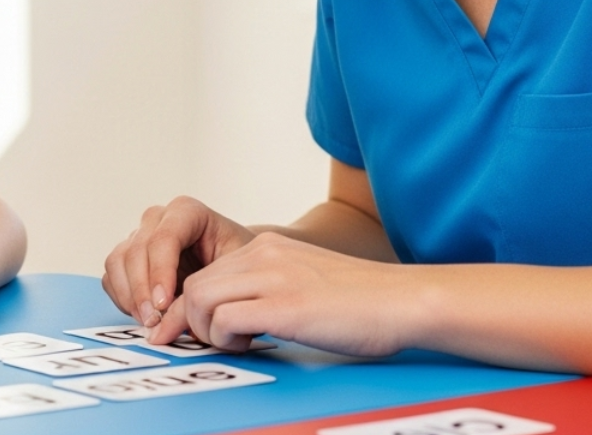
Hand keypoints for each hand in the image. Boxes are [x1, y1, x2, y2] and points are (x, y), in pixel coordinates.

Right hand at [102, 196, 254, 328]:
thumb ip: (208, 290)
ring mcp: (140, 235)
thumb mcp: (235, 270)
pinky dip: (122, 298)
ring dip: (129, 296)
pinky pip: (112, 275)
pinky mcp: (129, 256)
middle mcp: (158, 219)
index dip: (160, 272)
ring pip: (118, 260)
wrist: (235, 263)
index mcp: (187, 212)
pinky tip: (142, 315)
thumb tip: (179, 322)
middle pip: (136, 250)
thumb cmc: (238, 263)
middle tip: (154, 323)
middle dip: (142, 290)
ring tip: (149, 323)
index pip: (164, 237)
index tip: (164, 305)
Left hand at [151, 231, 410, 355]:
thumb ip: (267, 287)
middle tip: (222, 343)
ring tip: (240, 344)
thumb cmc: (360, 302)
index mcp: (266, 247)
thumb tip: (234, 315)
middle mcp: (263, 254)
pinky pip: (225, 318)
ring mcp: (273, 276)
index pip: (205, 272)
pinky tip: (254, 344)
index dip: (191, 308)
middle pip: (195, 285)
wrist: (402, 299)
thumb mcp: (302, 280)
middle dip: (194, 322)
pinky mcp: (285, 305)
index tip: (189, 332)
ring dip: (209, 331)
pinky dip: (227, 338)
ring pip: (200, 298)